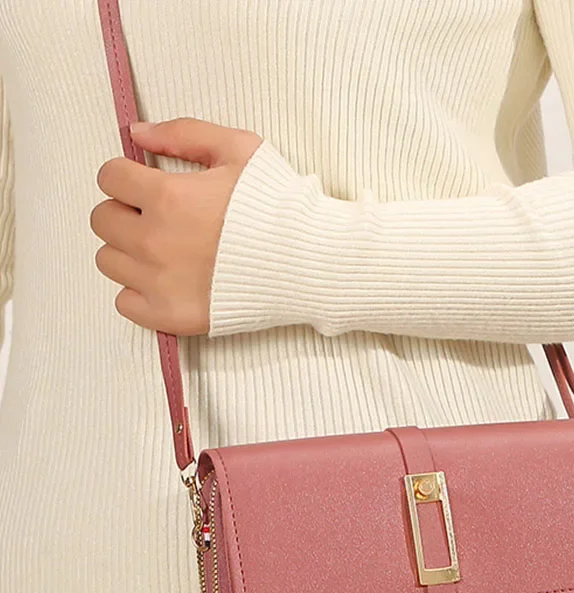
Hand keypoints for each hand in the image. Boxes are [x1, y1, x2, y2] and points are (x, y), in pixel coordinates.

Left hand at [90, 117, 263, 335]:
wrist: (309, 262)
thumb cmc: (279, 205)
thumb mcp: (240, 149)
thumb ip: (184, 134)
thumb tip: (136, 133)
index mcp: (168, 196)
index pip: (109, 177)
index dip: (127, 176)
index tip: (147, 184)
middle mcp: (155, 240)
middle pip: (102, 220)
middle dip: (124, 211)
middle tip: (156, 217)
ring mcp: (160, 282)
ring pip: (109, 261)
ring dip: (128, 251)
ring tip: (161, 249)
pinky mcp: (171, 315)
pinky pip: (124, 303)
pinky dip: (137, 292)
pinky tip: (164, 281)